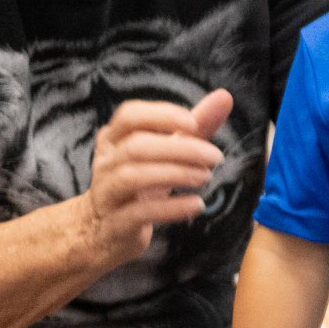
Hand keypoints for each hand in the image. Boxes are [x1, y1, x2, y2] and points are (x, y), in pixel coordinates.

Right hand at [83, 91, 232, 262]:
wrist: (104, 231)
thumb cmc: (140, 184)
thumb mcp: (164, 153)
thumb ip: (193, 128)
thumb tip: (224, 96)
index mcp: (114, 138)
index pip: (130, 115)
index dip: (161, 115)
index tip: (193, 123)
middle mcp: (105, 162)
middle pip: (136, 146)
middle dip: (180, 149)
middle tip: (215, 156)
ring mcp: (106, 193)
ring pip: (132, 176)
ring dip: (174, 174)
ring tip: (206, 177)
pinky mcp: (114, 223)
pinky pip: (138, 213)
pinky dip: (170, 208)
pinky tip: (196, 204)